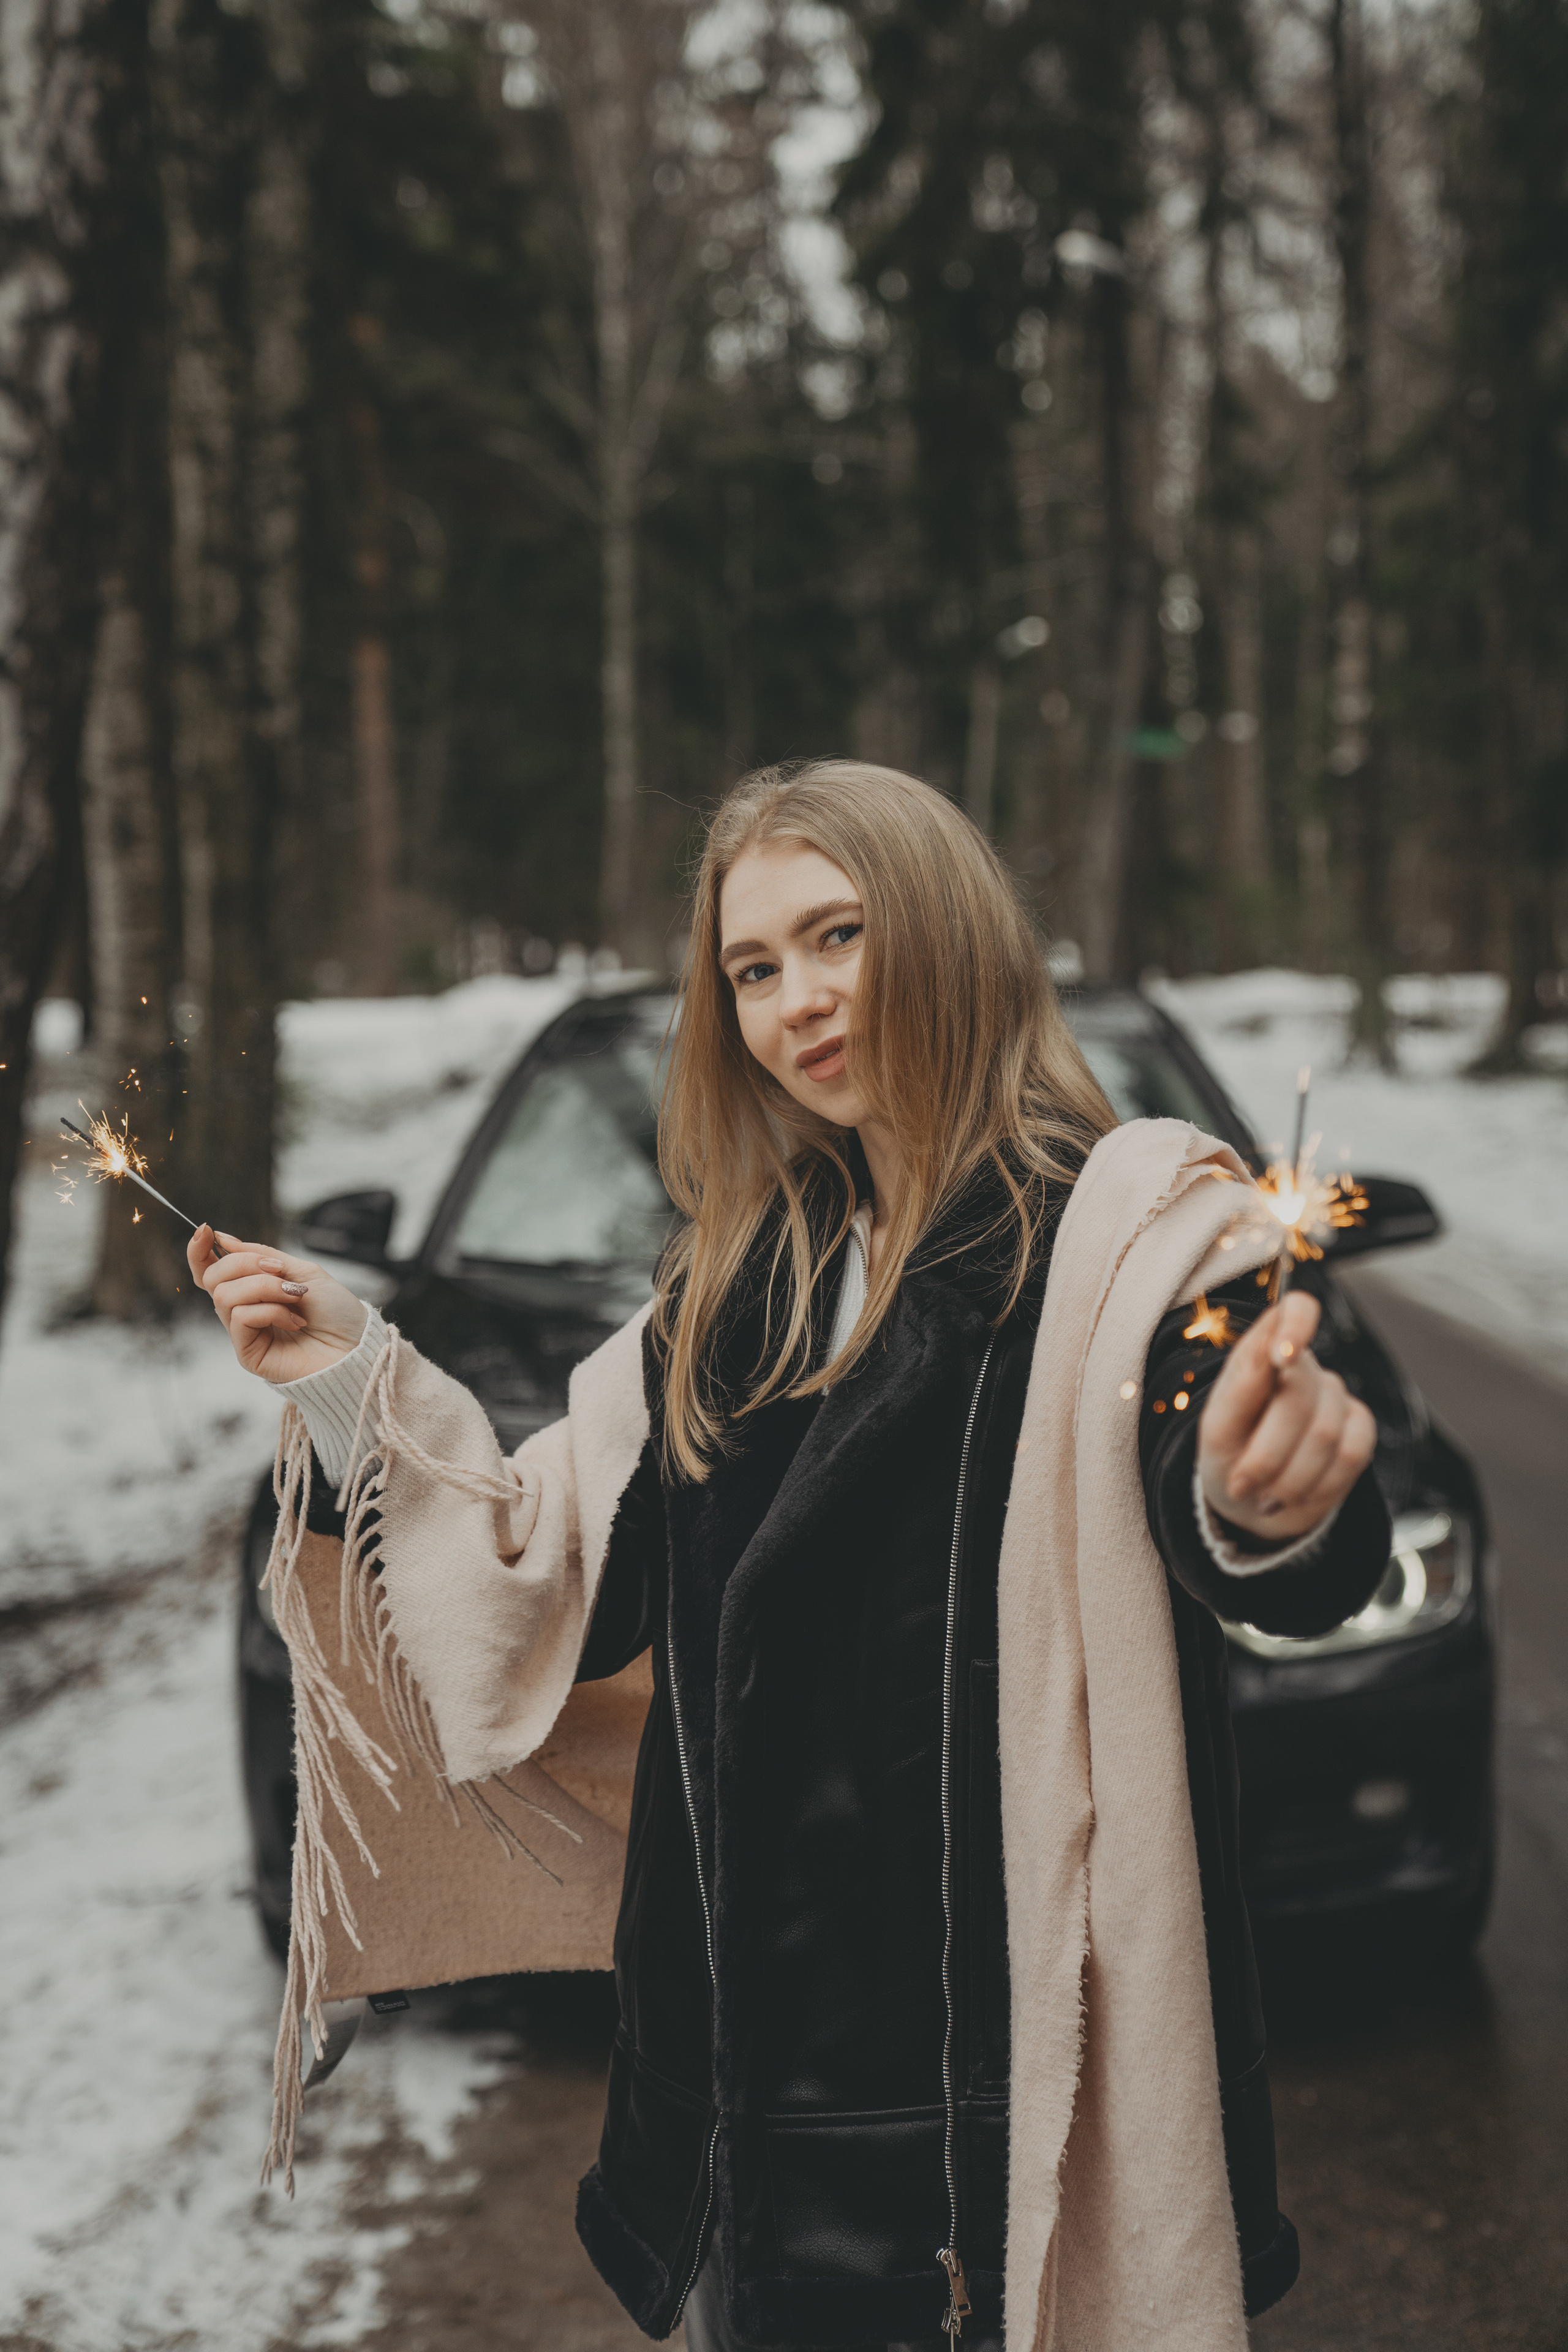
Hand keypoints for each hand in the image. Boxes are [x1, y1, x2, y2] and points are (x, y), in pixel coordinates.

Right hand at [187, 1225, 369, 1384]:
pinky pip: (241, 1317)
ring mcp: (244, 1334)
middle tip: (279, 1270)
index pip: (211, 1271)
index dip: (200, 1251)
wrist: (356, 1347)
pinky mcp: (248, 1354)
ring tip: (295, 1296)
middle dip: (244, 1264)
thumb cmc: (336, 1312)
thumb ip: (262, 1256)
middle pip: (214, 1278)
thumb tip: (223, 1239)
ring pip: (225, 1295)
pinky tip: (296, 1321)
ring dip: (265, 1287)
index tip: (207, 1230)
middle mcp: (243, 1311)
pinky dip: (272, 1310)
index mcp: (253, 1291)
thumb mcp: (302, 1271)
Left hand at [1197, 1291, 1376, 1542]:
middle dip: (1266, 1453)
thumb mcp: (1217, 1430)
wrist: (1250, 1506)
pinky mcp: (1360, 1429)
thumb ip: (1241, 1389)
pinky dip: (1318, 1486)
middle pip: (1299, 1395)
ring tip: (1264, 1495)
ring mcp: (1335, 1396)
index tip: (1283, 1355)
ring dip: (1288, 1479)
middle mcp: (1304, 1368)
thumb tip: (1270, 1352)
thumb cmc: (1227, 1458)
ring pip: (1325, 1434)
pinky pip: (1352, 1455)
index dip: (1298, 1323)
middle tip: (1240, 1485)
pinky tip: (1294, 1494)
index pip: (1296, 1310)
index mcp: (1262, 1352)